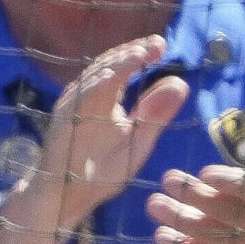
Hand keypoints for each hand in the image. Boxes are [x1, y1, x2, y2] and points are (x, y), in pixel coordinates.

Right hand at [28, 36, 190, 230]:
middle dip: (132, 53)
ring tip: (138, 54)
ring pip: (93, 78)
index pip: (123, 68)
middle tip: (156, 44)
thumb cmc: (100, 173)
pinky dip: (93, 87)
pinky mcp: (62, 124)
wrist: (67, 199)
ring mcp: (73, 109)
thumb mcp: (138, 142)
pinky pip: (77, 101)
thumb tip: (181, 83)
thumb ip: (156, 115)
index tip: (162, 45)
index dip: (140, 53)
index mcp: (106, 100)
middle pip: (108, 66)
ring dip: (116, 65)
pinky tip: (112, 77)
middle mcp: (88, 99)